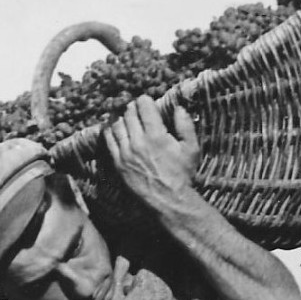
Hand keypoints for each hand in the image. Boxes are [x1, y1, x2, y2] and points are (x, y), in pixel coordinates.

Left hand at [103, 96, 199, 212]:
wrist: (168, 199)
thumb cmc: (181, 174)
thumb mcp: (191, 148)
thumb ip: (185, 125)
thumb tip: (178, 107)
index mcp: (156, 135)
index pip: (143, 106)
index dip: (145, 100)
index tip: (147, 102)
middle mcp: (138, 142)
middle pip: (128, 113)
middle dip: (133, 107)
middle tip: (137, 108)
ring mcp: (125, 153)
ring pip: (117, 124)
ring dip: (121, 117)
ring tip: (126, 116)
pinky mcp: (118, 163)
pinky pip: (108, 140)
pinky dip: (110, 130)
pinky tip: (113, 127)